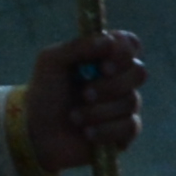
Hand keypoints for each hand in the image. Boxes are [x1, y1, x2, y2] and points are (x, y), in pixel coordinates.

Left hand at [36, 30, 145, 168]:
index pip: (129, 44)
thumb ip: (78, 46)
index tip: (103, 62)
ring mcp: (123, 106)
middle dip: (111, 85)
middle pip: (138, 72)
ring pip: (131, 102)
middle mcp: (118, 79)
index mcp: (103, 57)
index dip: (123, 51)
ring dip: (98, 111)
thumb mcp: (51, 61)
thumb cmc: (45, 93)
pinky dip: (105, 130)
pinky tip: (86, 133)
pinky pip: (130, 127)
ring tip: (74, 117)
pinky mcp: (124, 132)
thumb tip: (110, 41)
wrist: (37, 134)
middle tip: (84, 93)